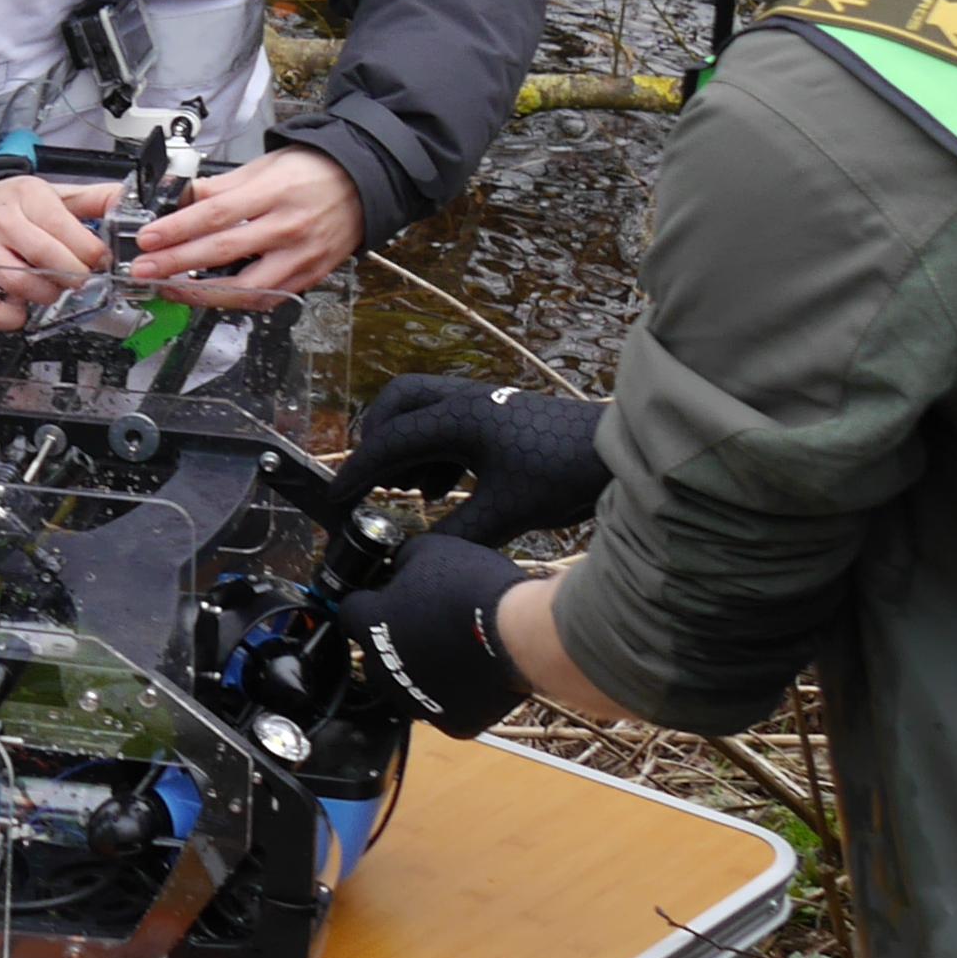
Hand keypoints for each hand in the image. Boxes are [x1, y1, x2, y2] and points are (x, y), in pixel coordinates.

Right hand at [0, 172, 117, 331]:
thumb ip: (93, 200)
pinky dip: (14, 318)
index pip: (64, 228)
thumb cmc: (12, 208)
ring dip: (48, 295)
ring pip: (24, 286)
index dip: (91, 252)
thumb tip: (126, 203)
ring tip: (50, 286)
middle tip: (80, 277)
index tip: (99, 259)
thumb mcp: (52, 194)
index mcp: (25, 195)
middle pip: (47, 258)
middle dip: (75, 275)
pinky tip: (21, 304)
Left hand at [128, 146, 364, 305]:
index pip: (216, 213)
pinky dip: (235, 301)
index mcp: (274, 192)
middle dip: (176, 263)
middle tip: (144, 269)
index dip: (178, 228)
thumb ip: (221, 187)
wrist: (365, 185)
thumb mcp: (265, 166)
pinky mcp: (309, 277)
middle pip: (222, 251)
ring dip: (201, 292)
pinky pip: (267, 298)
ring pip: (244, 287)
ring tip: (169, 288)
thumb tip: (180, 201)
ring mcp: (300, 257)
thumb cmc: (314, 171)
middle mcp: (288, 227)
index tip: (149, 238)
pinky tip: (209, 296)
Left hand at [331, 530, 531, 735]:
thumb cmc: (474, 589)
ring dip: (425, 669)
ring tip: (458, 648)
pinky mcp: (451, 722)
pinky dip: (458, 694)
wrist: (518, 633)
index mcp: (372, 625)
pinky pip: (446, 707)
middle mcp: (384, 669)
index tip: (386, 598)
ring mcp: (415, 700)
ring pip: (410, 686)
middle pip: (377, 655)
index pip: (351, 612)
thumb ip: (405, 561)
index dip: (370, 602)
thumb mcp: (431, 552)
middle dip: (396, 640)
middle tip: (429, 625)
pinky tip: (476, 673)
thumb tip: (401, 564)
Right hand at [337, 373, 610, 547]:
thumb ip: (454, 534)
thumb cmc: (563, 475)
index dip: (358, 473)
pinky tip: (447, 488)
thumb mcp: (505, 514)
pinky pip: (449, 422)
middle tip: (372, 475)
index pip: (389, 442)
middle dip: (377, 436)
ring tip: (410, 488)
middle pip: (398, 401)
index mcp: (458, 419)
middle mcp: (465, 402)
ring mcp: (484, 404)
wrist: (620, 455)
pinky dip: (436, 450)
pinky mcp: (501, 415)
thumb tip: (415, 556)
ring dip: (408, 444)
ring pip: (424, 409)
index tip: (336, 499)